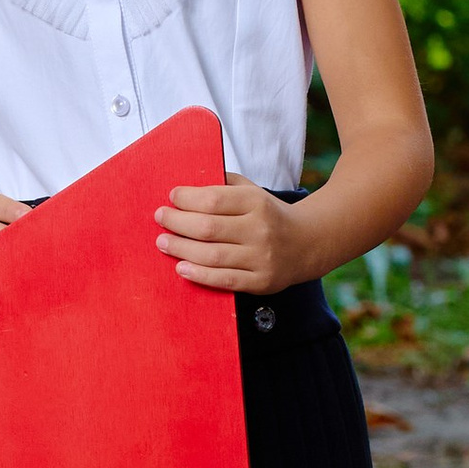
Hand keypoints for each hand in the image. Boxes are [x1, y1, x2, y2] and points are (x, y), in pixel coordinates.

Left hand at [156, 175, 302, 294]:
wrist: (309, 242)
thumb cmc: (269, 214)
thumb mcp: (253, 191)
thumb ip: (224, 186)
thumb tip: (185, 188)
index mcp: (257, 202)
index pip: (213, 199)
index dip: (186, 198)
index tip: (171, 197)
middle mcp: (260, 230)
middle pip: (207, 227)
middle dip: (176, 222)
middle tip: (160, 218)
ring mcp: (262, 258)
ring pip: (212, 255)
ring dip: (181, 249)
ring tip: (163, 243)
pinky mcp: (262, 281)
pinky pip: (225, 280)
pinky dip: (199, 275)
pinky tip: (181, 268)